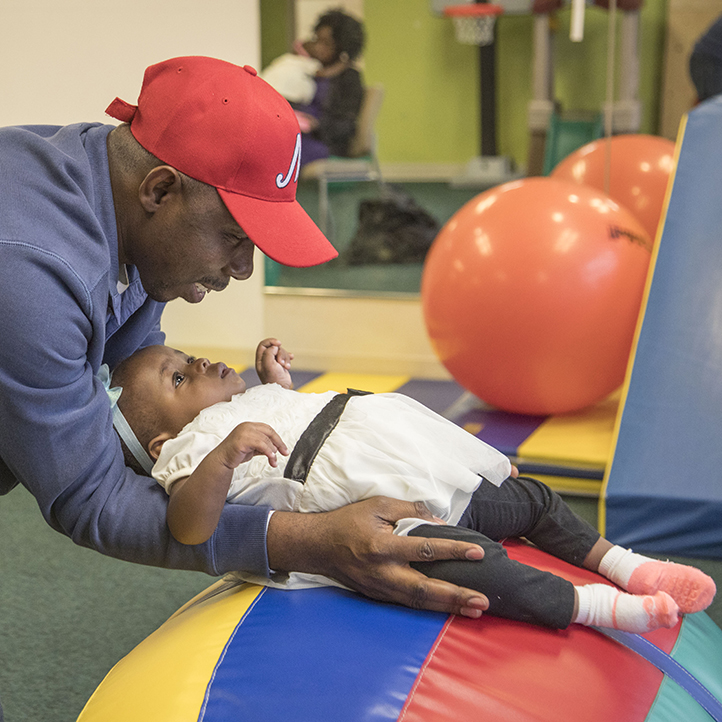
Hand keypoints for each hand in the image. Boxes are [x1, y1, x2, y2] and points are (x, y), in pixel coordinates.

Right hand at [215, 422, 288, 469]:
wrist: (222, 460)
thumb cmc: (235, 453)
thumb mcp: (253, 448)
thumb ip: (263, 446)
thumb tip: (276, 449)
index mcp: (249, 426)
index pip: (268, 429)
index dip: (277, 439)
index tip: (284, 449)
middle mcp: (247, 426)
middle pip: (269, 432)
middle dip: (279, 443)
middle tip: (285, 453)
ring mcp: (244, 432)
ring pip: (265, 439)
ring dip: (273, 451)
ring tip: (274, 460)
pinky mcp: (242, 440)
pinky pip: (260, 444)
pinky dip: (268, 451)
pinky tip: (271, 457)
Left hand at [256, 337, 293, 388]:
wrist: (282, 389)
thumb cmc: (274, 379)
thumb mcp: (269, 365)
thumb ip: (269, 353)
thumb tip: (274, 347)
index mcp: (260, 359)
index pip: (263, 344)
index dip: (271, 341)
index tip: (279, 344)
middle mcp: (266, 360)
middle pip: (274, 348)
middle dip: (281, 353)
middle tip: (281, 363)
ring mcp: (274, 362)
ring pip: (281, 352)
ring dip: (285, 358)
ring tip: (286, 367)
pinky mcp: (281, 365)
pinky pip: (286, 356)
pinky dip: (288, 358)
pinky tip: (290, 360)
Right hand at [267, 497, 489, 617]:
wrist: (318, 546)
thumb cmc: (348, 521)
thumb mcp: (377, 505)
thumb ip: (409, 510)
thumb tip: (439, 520)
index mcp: (381, 546)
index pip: (424, 550)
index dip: (452, 551)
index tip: (477, 553)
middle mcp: (382, 572)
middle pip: (424, 588)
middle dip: (455, 596)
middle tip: (482, 601)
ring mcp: (379, 588)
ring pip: (418, 602)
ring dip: (448, 606)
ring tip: (474, 609)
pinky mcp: (378, 596)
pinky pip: (408, 604)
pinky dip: (430, 607)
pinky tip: (449, 608)